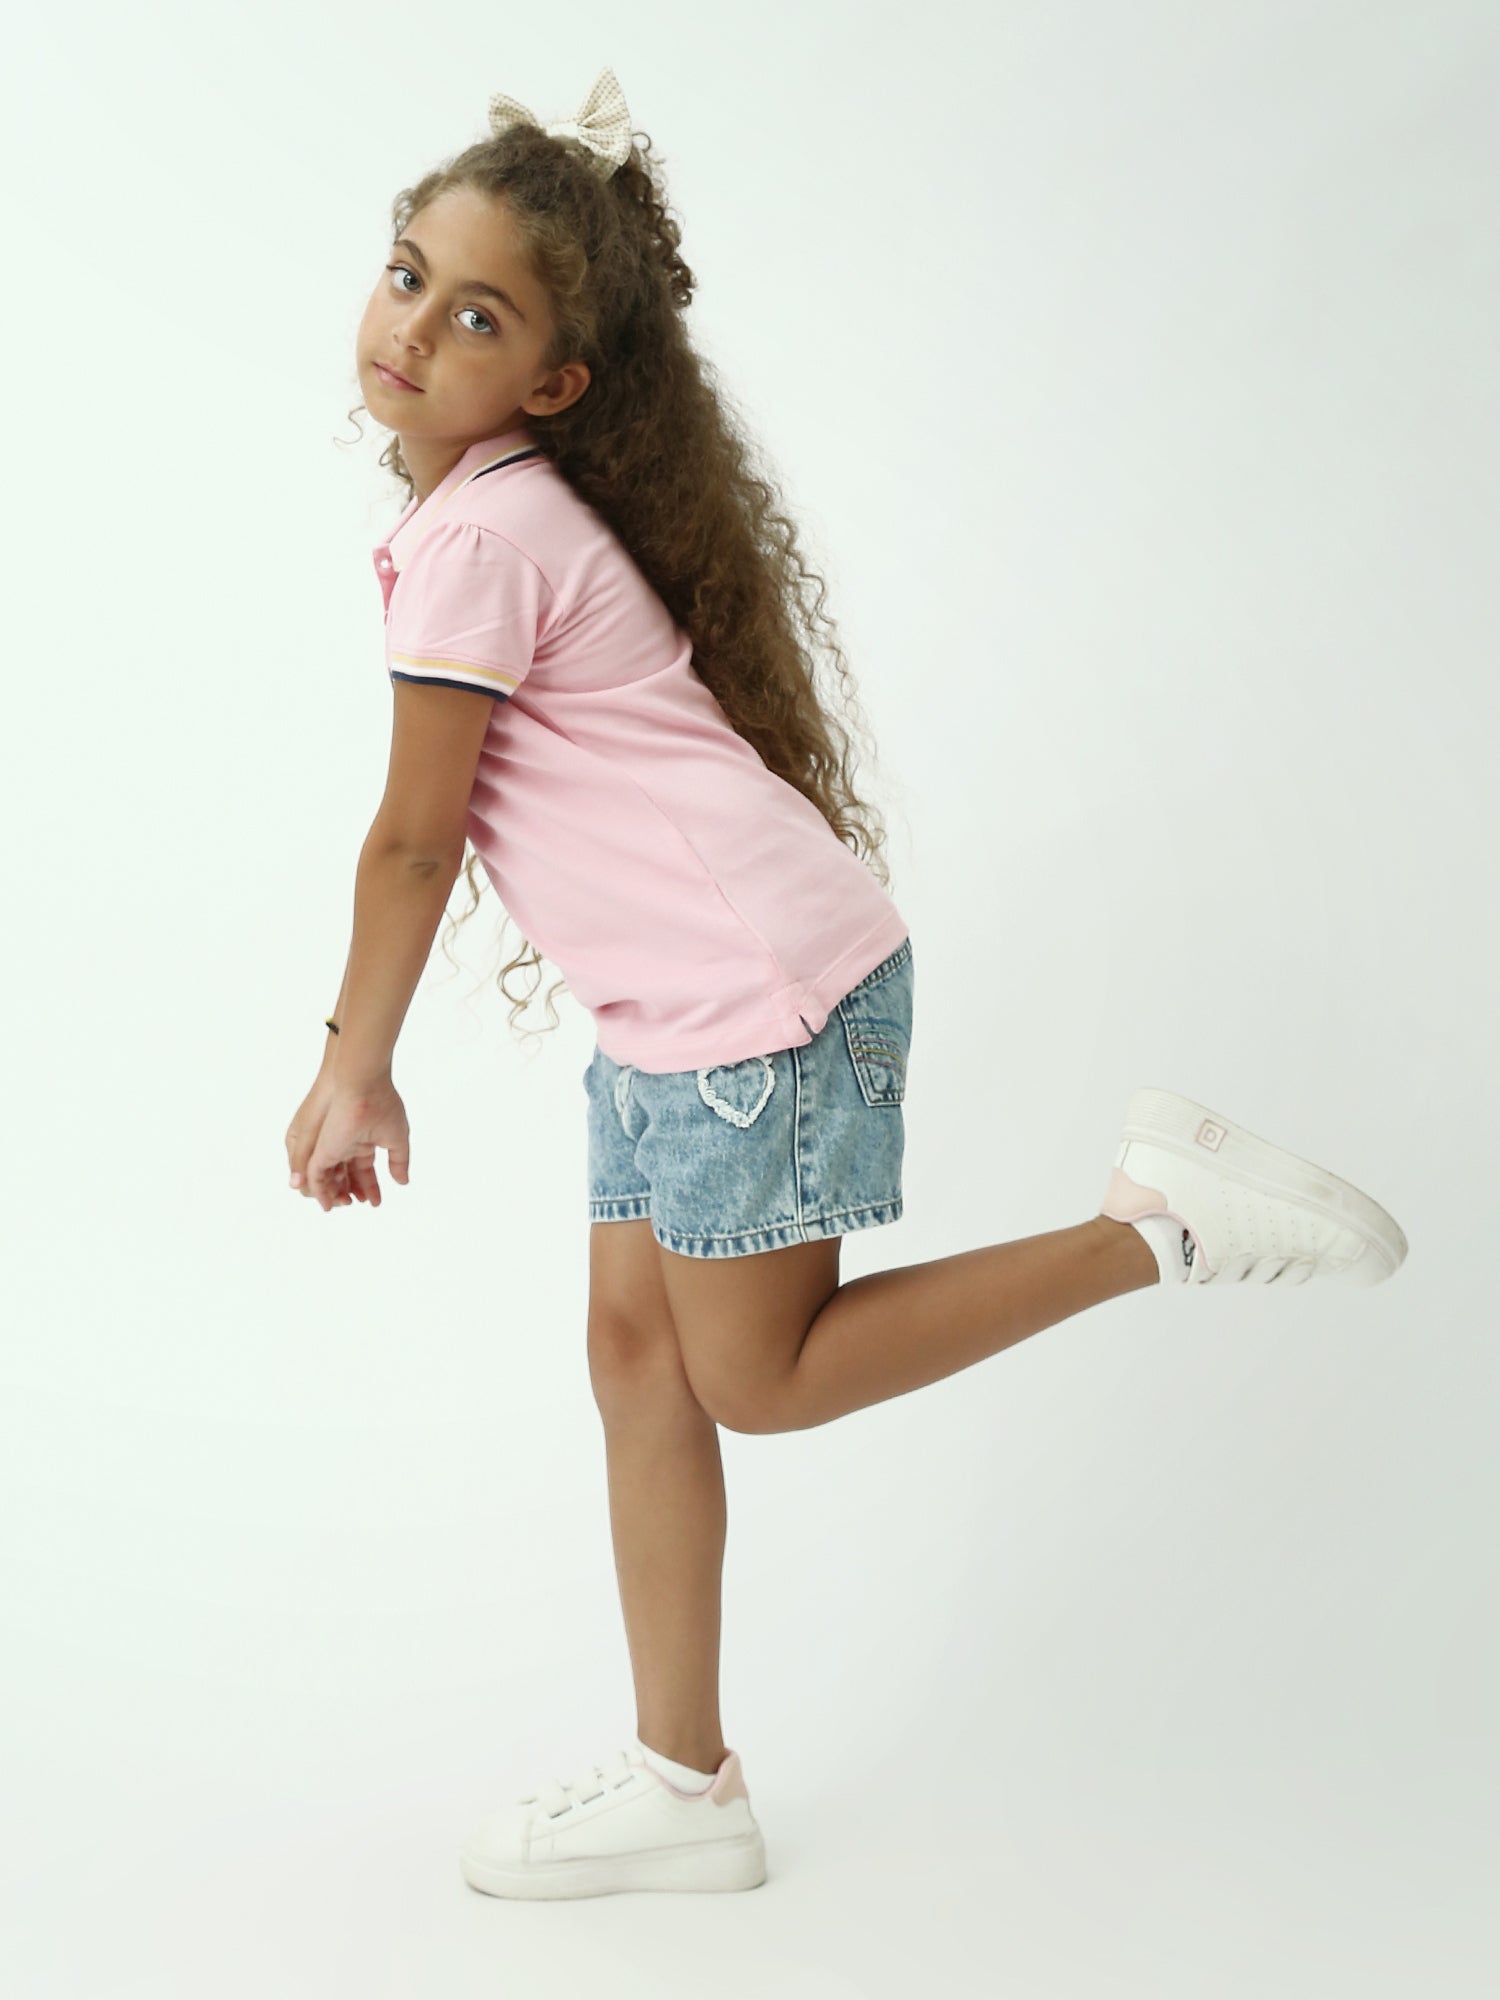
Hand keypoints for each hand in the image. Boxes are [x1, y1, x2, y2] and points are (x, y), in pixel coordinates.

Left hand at [286, 1073, 409, 1211]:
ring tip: (348, 1204)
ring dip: (337, 1194)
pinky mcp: (322, 1150)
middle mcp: (345, 1144)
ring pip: (329, 1176)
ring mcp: (332, 1147)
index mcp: (363, 1139)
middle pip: (346, 1174)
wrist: (362, 1086)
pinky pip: (316, 1177)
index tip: (375, 1201)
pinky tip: (328, 1204)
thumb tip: (402, 1182)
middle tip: (361, 1203)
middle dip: (353, 1191)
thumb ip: (399, 1161)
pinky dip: (321, 1192)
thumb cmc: (382, 1104)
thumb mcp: (397, 1138)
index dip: (370, 1185)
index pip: (364, 1168)